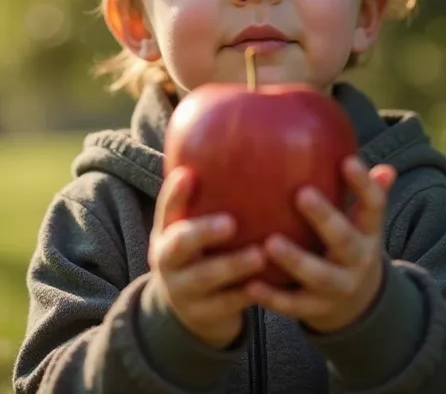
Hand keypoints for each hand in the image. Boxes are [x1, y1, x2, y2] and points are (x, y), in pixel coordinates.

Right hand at [148, 166, 265, 348]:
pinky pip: (226, 305)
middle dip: (202, 232)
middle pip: (179, 245)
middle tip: (231, 222)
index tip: (188, 175)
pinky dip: (245, 295)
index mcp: (166, 232)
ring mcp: (182, 290)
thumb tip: (236, 144)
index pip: (166, 209)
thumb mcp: (194, 228)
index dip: (174, 194)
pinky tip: (267, 284)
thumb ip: (210, 199)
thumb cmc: (203, 253)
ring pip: (204, 278)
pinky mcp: (202, 315)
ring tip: (260, 255)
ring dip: (232, 266)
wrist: (191, 311)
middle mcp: (167, 260)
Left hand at [244, 157, 396, 333]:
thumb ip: (357, 187)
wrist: (356, 302)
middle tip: (302, 194)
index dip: (363, 185)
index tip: (348, 160)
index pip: (373, 206)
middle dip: (325, 219)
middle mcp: (357, 260)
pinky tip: (250, 283)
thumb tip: (352, 147)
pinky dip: (273, 297)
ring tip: (270, 242)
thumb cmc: (346, 240)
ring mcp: (337, 287)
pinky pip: (293, 304)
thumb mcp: (360, 218)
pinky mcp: (315, 309)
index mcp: (367, 232)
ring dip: (295, 259)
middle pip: (344, 240)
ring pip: (318, 275)